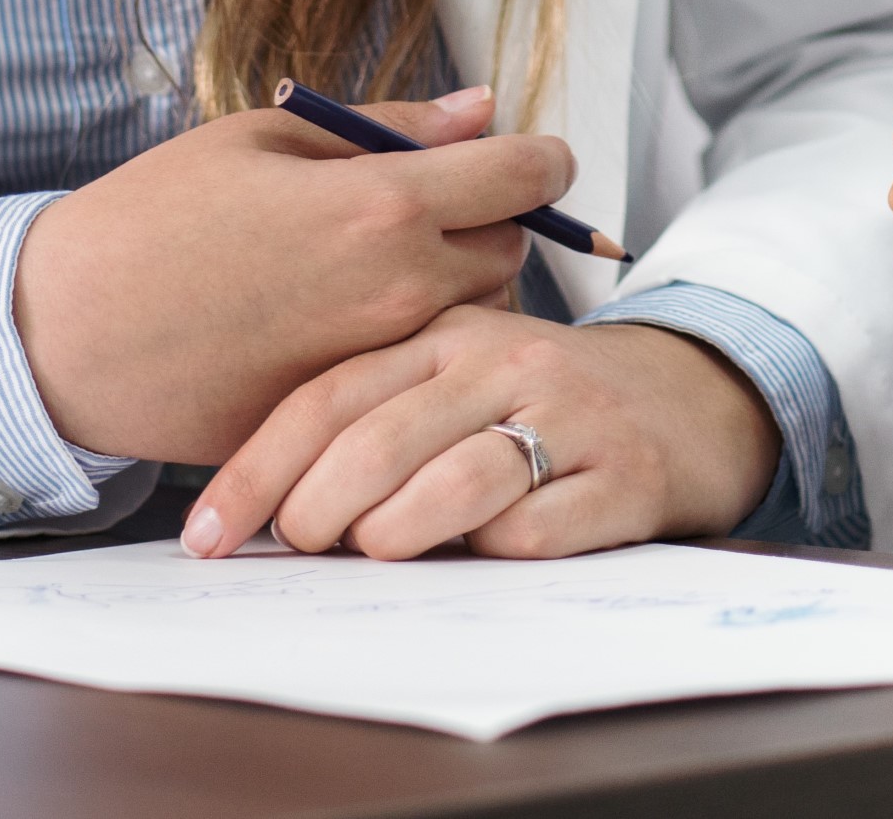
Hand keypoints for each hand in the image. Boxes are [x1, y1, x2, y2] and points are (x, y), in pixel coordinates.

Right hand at [14, 88, 577, 462]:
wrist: (68, 332)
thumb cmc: (157, 215)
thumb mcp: (267, 138)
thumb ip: (392, 128)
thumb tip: (485, 110)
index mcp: (382, 206)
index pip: (522, 177)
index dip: (541, 159)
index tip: (537, 156)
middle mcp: (398, 292)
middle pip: (509, 254)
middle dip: (490, 224)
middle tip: (434, 206)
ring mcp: (377, 366)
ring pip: (470, 321)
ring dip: (454, 288)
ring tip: (379, 265)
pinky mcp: (346, 416)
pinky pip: (410, 375)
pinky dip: (399, 346)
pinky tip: (337, 322)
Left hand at [182, 308, 782, 560]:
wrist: (685, 401)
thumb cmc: (539, 400)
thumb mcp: (456, 376)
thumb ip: (377, 411)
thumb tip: (266, 505)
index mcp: (444, 334)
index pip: (329, 394)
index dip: (256, 467)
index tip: (207, 532)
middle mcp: (502, 360)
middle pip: (381, 437)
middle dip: (315, 507)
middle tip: (293, 548)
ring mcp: (566, 413)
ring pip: (456, 479)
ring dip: (393, 531)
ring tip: (367, 553)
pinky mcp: (623, 474)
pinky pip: (537, 526)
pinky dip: (490, 553)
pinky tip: (472, 559)